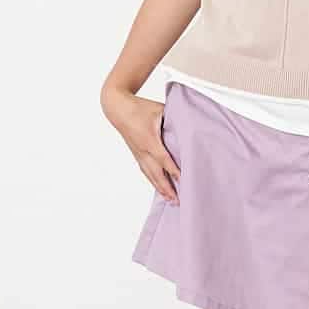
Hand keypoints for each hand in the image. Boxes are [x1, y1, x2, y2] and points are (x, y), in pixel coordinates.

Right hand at [102, 86, 180, 203]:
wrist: (117, 109)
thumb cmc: (139, 107)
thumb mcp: (160, 110)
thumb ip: (174, 119)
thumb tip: (190, 125)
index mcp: (150, 140)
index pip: (164, 159)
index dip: (173, 170)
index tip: (183, 180)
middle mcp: (143, 150)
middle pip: (156, 173)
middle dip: (167, 188)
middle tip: (178, 201)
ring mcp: (138, 154)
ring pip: (150, 175)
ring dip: (160, 188)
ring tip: (170, 200)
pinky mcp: (136, 154)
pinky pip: (145, 171)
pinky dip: (153, 181)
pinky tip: (159, 188)